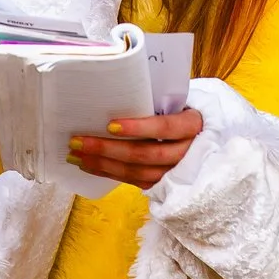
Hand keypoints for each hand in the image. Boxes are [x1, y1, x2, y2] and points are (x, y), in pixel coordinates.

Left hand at [68, 110, 203, 187]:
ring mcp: (176, 172)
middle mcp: (188, 152)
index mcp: (193, 125)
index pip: (166, 128)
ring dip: (103, 163)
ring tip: (75, 154)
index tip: (110, 125)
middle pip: (146, 154)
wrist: (203, 136)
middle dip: (109, 149)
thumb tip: (113, 94)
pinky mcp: (163, 183)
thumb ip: (155, 102)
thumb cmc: (182, 112)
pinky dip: (108, 173)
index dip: (139, 128)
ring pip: (137, 172)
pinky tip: (88, 165)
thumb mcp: (177, 102)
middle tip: (78, 141)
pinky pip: (133, 181)